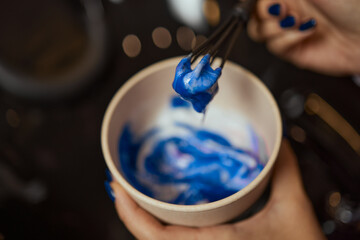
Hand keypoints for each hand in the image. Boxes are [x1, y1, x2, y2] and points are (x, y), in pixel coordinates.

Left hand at [110, 140, 325, 239]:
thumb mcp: (292, 211)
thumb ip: (283, 172)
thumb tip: (277, 143)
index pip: (156, 236)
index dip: (129, 214)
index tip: (116, 187)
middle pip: (149, 239)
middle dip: (130, 213)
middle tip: (121, 183)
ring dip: (143, 221)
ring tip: (133, 193)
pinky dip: (161, 228)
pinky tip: (163, 213)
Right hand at [247, 0, 359, 75]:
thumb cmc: (353, 9)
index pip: (262, 0)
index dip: (263, 3)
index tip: (276, 3)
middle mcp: (287, 11)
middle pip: (255, 15)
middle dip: (264, 14)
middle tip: (282, 12)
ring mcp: (287, 31)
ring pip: (258, 32)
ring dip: (274, 28)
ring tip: (295, 23)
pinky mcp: (290, 50)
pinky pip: (273, 47)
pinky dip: (286, 39)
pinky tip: (304, 32)